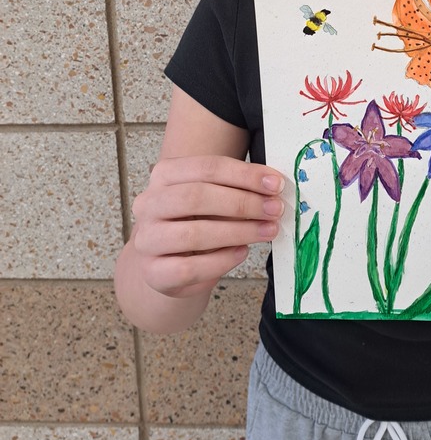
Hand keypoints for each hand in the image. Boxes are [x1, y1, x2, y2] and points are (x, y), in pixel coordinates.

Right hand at [130, 154, 284, 298]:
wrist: (168, 263)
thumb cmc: (196, 221)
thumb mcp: (213, 198)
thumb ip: (236, 189)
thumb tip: (272, 187)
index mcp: (164, 175)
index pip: (207, 167)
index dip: (245, 175)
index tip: (275, 184)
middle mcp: (149, 204)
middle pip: (198, 196)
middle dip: (243, 203)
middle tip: (274, 209)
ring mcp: (147, 239)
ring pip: (194, 233)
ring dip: (239, 231)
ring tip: (267, 231)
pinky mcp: (153, 272)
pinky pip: (190, 268)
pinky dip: (222, 260)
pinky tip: (242, 252)